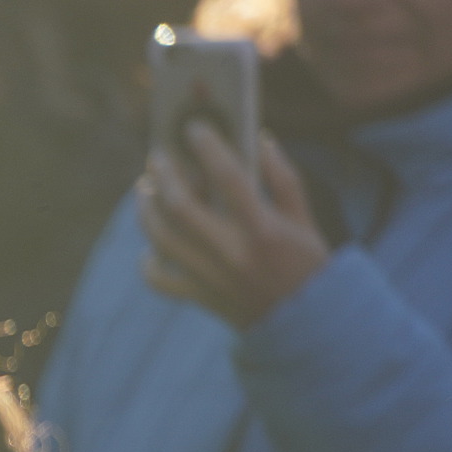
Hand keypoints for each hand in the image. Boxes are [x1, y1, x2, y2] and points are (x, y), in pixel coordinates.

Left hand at [140, 125, 332, 329]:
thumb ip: (282, 178)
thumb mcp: (305, 219)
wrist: (309, 324)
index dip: (209, 148)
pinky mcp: (200, 298)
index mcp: (263, 228)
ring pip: (161, 239)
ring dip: (145, 211)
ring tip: (142, 190)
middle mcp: (232, 252)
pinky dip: (148, 262)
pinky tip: (149, 247)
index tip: (193, 127)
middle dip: (164, 177)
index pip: (229, 178)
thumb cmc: (309, 263)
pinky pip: (160, 280)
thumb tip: (260, 140)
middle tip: (156, 157)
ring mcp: (211, 277)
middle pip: (180, 207)